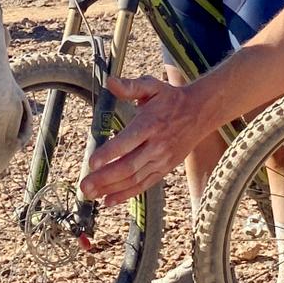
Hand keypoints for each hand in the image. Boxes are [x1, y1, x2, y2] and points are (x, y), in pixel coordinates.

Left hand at [78, 75, 210, 205]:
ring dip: (111, 189)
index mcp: (150, 124)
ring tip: (90, 195)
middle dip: (105, 178)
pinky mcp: (164, 169)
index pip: (128, 141)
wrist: (199, 113)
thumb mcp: (152, 86)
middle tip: (84, 186)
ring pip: (135, 179)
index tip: (92, 162)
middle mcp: (157, 145)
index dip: (110, 153)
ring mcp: (162, 160)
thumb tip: (110, 82)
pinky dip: (127, 195)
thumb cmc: (170, 98)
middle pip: (129, 166)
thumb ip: (130, 86)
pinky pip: (144, 185)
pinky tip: (109, 201)